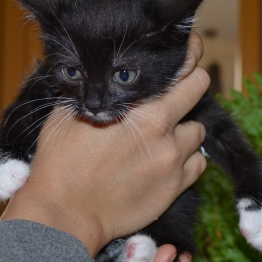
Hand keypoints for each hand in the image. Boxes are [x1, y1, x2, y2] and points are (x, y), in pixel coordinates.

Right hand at [0, 33, 209, 255]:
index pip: (184, 68)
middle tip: (176, 93)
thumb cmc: (61, 164)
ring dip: (185, 129)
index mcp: (141, 109)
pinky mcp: (174, 188)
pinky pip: (198, 165)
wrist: (66, 213)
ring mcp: (173, 161)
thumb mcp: (69, 115)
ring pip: (198, 131)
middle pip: (200, 90)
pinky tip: (168, 161)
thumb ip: (95, 92)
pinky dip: (187, 159)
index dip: (189, 53)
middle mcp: (165, 131)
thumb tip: (98, 75)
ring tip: (164, 136)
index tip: (191, 47)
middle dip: (191, 86)